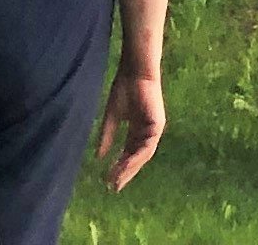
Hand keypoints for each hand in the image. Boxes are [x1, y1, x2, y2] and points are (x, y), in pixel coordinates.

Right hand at [96, 57, 164, 188]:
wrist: (135, 70)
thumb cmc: (124, 87)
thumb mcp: (112, 116)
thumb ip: (107, 136)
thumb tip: (99, 158)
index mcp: (137, 129)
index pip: (129, 153)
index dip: (119, 167)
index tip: (109, 180)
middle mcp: (146, 132)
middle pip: (136, 157)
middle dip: (125, 172)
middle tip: (113, 186)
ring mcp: (153, 129)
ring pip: (142, 155)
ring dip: (130, 168)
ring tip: (117, 179)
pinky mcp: (157, 125)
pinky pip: (147, 147)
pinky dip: (136, 157)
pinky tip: (126, 165)